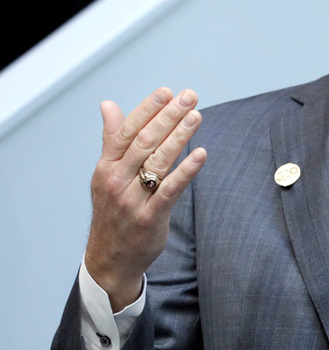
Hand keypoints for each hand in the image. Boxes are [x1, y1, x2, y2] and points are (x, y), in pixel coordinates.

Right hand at [83, 88, 206, 310]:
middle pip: (145, 141)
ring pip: (159, 161)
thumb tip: (108, 104)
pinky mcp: (150, 217)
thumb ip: (112, 139)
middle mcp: (117, 179)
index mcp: (106, 166)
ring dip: (180, 136)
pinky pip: (170, 190)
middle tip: (189, 97)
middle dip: (169, 116)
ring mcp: (132, 199)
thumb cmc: (114, 211)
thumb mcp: (106, 174)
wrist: (110, 258)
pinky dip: (186, 170)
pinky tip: (201, 154)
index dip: (147, 110)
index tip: (166, 92)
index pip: (127, 131)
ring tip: (197, 116)